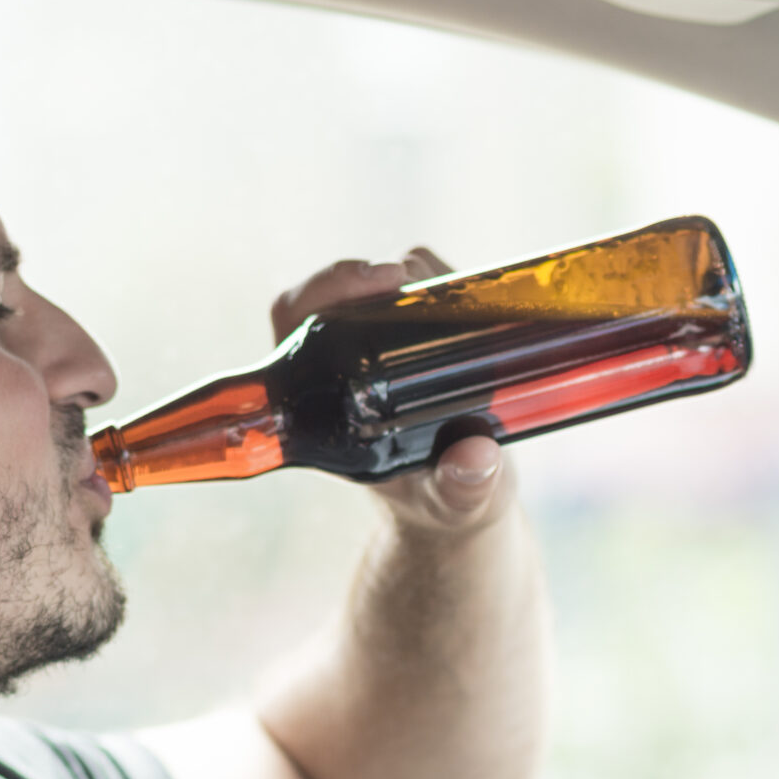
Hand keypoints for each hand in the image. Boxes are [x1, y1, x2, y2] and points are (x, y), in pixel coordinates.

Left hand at [271, 249, 516, 536]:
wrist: (464, 501)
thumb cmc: (442, 505)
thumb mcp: (454, 504)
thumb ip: (462, 488)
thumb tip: (476, 456)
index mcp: (323, 398)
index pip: (296, 315)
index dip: (325, 285)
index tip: (383, 281)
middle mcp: (345, 362)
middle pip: (344, 287)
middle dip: (385, 274)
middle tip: (424, 283)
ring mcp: (387, 342)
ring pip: (392, 278)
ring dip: (425, 278)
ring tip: (467, 305)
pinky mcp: (425, 332)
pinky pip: (429, 288)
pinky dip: (453, 285)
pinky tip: (482, 307)